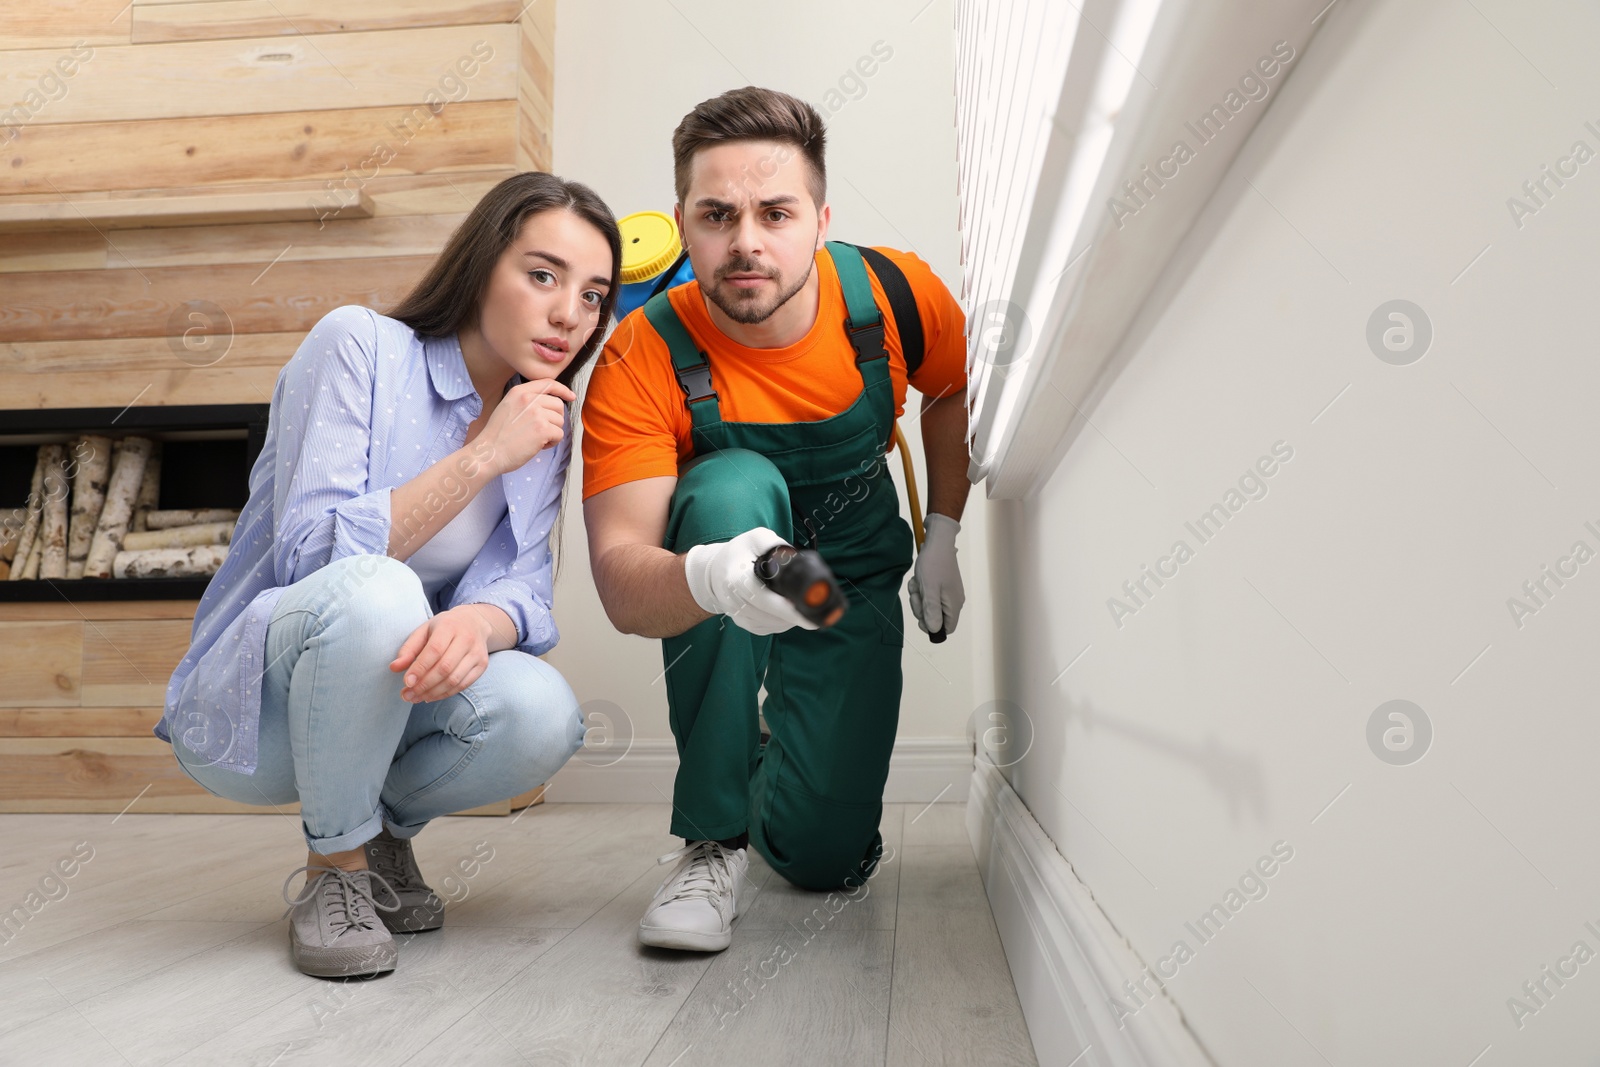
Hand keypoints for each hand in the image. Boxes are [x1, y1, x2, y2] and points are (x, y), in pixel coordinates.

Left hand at [389, 607, 493, 702]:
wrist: (475, 621)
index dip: (420, 669)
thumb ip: (409, 649)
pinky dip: (445, 694)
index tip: (406, 682)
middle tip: (407, 695)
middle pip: (445, 668)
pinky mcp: (482, 665)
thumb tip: (394, 668)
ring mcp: (477, 653)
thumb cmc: (444, 627)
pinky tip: (430, 696)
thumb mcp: (424, 631)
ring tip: (416, 698)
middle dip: (424, 685)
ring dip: (433, 693)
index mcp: (449, 626)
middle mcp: (467, 639)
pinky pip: (463, 685)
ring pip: (454, 680)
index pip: (434, 651)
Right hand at [469, 378, 576, 476]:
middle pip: (558, 405)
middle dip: (554, 419)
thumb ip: (526, 401)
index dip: (563, 390)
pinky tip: (537, 446)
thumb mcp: (508, 407)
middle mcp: (528, 399)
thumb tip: (550, 404)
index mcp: (519, 392)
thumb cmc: (497, 436)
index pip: (548, 383)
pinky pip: (559, 434)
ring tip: (535, 439)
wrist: (489, 452)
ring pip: (560, 421)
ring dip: (552, 433)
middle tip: (541, 430)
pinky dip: (552, 443)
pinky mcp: (542, 429)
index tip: (571, 396)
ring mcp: (536, 413)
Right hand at [683, 527, 820, 635]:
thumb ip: (773, 545)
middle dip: (793, 617)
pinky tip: (789, 615)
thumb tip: (792, 556)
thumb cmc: (739, 552)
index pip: (763, 598)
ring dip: (788, 621)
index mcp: (737, 579)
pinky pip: (766, 628)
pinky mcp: (742, 622)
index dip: (785, 609)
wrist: (714, 570)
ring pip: (769, 624)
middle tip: (817, 618)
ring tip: (804, 612)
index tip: (806, 614)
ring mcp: (737, 614)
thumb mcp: (755, 539)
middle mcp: (734, 600)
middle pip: (768, 615)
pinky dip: (780, 624)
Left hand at [908, 513, 963, 636]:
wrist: (937, 542)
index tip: (921, 617)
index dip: (933, 628)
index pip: (948, 629)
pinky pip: (928, 595)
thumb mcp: (930, 589)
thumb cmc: (934, 564)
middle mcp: (953, 601)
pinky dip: (921, 589)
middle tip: (917, 594)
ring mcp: (947, 593)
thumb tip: (933, 630)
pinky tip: (918, 580)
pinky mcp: (941, 586)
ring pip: (929, 606)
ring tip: (917, 583)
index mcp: (954, 605)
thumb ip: (932, 611)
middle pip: (935, 618)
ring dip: (919, 596)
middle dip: (922, 608)